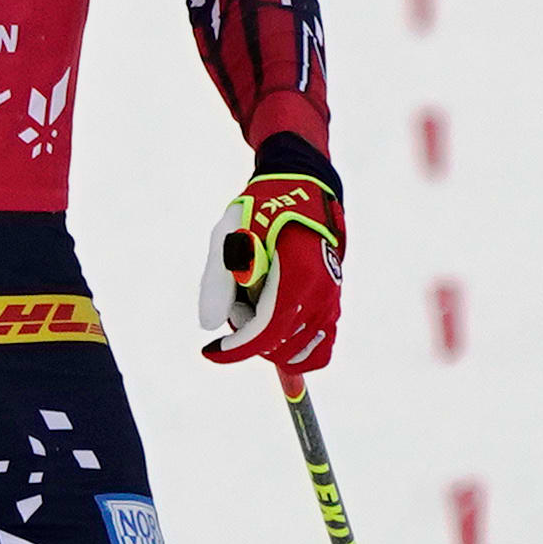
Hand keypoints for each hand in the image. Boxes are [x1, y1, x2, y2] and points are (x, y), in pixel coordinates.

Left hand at [199, 164, 344, 374]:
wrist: (303, 190)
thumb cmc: (263, 209)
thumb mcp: (229, 234)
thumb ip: (219, 280)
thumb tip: (209, 325)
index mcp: (299, 275)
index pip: (267, 332)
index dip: (236, 348)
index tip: (209, 351)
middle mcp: (323, 294)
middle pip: (280, 347)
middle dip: (250, 334)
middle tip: (238, 296)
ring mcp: (332, 302)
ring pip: (300, 353)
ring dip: (270, 339)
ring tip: (255, 301)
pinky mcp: (333, 305)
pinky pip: (319, 347)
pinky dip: (293, 347)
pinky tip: (270, 325)